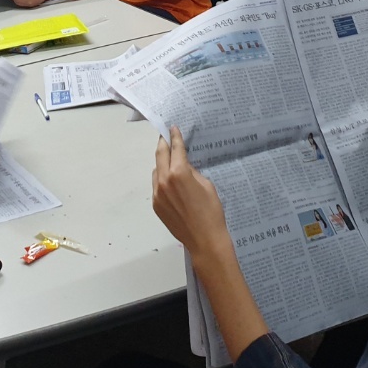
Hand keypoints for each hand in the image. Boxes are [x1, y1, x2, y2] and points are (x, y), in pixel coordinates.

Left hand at [152, 128, 232, 263]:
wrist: (204, 240)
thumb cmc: (211, 211)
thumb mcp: (207, 185)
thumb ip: (192, 172)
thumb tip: (184, 166)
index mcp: (179, 173)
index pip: (175, 148)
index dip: (174, 136)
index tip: (172, 128)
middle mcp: (164, 180)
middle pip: (160, 155)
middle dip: (163, 144)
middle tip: (165, 136)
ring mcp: (157, 194)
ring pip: (156, 170)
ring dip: (162, 162)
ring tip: (170, 160)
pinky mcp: (156, 205)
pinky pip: (156, 186)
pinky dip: (161, 179)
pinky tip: (171, 182)